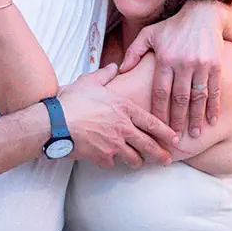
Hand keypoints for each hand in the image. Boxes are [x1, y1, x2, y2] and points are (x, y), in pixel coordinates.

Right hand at [58, 65, 178, 169]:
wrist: (56, 123)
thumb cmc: (73, 100)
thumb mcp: (90, 82)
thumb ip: (106, 74)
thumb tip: (114, 66)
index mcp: (124, 108)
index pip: (152, 122)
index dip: (165, 132)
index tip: (175, 138)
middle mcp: (123, 128)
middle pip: (148, 145)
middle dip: (160, 154)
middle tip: (166, 160)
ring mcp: (113, 144)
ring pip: (133, 158)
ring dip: (137, 162)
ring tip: (139, 163)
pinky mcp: (101, 157)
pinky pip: (111, 164)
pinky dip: (111, 163)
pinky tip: (109, 162)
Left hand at [119, 0, 223, 135]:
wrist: (203, 12)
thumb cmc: (173, 26)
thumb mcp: (149, 33)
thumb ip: (134, 52)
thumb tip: (120, 71)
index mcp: (165, 59)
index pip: (160, 91)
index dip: (158, 111)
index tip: (156, 127)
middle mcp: (183, 63)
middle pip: (179, 98)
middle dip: (177, 120)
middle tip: (174, 139)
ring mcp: (201, 65)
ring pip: (198, 97)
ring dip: (196, 117)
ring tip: (195, 134)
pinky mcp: (216, 65)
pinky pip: (215, 90)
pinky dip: (214, 106)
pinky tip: (212, 120)